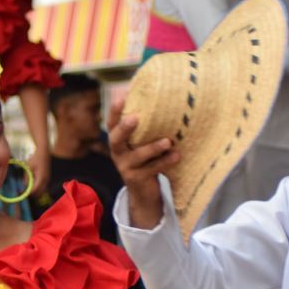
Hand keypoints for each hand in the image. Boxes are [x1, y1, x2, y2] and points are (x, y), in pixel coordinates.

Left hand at [25, 148, 49, 199]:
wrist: (44, 152)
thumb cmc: (36, 158)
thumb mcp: (29, 167)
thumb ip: (27, 177)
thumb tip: (25, 185)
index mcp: (41, 178)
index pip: (35, 189)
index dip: (29, 192)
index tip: (23, 193)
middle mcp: (46, 180)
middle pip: (40, 192)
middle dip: (32, 193)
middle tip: (25, 192)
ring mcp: (47, 179)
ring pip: (42, 190)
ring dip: (35, 191)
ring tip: (28, 187)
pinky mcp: (47, 178)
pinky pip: (43, 186)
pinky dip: (38, 187)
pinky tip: (33, 183)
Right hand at [108, 99, 178, 229]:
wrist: (144, 192)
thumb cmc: (147, 159)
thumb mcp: (143, 142)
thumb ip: (147, 127)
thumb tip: (164, 98)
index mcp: (118, 140)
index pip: (112, 123)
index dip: (115, 110)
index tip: (122, 95)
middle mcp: (118, 153)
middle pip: (115, 139)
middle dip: (124, 128)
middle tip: (136, 117)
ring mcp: (126, 167)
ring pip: (137, 156)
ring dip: (153, 148)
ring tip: (168, 141)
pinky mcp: (137, 179)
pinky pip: (152, 169)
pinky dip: (165, 162)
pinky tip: (177, 155)